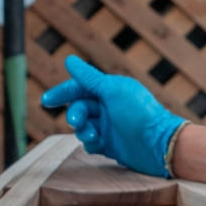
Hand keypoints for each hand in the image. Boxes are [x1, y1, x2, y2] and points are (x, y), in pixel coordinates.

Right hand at [41, 55, 187, 176]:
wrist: (158, 143)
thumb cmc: (139, 113)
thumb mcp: (113, 90)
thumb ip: (89, 78)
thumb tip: (69, 60)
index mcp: (110, 90)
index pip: (80, 87)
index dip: (62, 92)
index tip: (46, 101)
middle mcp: (109, 107)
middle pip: (79, 108)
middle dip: (75, 114)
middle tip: (78, 122)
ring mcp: (109, 127)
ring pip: (82, 127)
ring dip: (82, 131)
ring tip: (93, 135)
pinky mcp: (111, 145)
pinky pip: (90, 143)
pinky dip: (89, 143)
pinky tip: (97, 144)